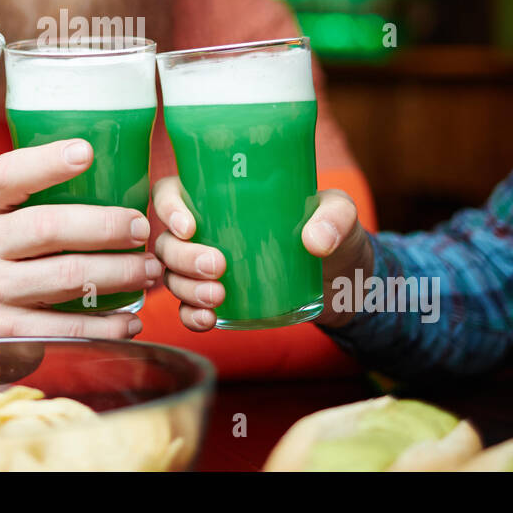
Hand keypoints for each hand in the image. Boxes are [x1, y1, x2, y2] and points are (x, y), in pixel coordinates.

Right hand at [0, 138, 160, 339]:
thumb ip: (27, 193)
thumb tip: (99, 161)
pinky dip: (108, 325)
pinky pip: (68, 328)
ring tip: (150, 269)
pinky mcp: (6, 332)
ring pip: (68, 275)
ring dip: (120, 273)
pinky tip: (132, 319)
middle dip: (107, 226)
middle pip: (50, 227)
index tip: (86, 152)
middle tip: (142, 228)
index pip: (8, 176)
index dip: (45, 162)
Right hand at [151, 178, 373, 331]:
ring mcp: (206, 267)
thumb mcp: (340, 213)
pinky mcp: (217, 299)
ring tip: (218, 297)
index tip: (189, 227)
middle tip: (218, 267)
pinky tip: (209, 320)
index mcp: (219, 197)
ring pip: (172, 276)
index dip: (169, 207)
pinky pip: (187, 309)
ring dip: (186, 289)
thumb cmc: (332, 231)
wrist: (343, 278)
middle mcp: (205, 230)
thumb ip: (334, 216)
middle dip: (183, 257)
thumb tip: (315, 240)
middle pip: (168, 241)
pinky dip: (191, 316)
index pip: (171, 193)